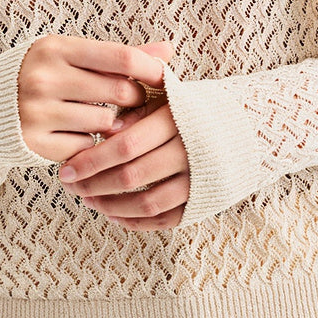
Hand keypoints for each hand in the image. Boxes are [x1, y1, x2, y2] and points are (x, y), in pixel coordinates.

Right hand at [16, 34, 173, 164]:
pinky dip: (89, 144)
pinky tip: (78, 135)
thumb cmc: (42, 74)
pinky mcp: (34, 142)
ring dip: (113, 124)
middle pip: (120, 92)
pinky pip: (85, 147)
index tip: (164, 78)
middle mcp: (45, 77)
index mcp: (57, 48)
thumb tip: (168, 49)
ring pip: (106, 123)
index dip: (151, 69)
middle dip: (135, 99)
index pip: (121, 56)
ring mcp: (37, 111)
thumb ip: (119, 56)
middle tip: (133, 102)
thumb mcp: (72, 55)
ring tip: (104, 118)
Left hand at [57, 63, 190, 229]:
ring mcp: (199, 179)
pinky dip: (136, 221)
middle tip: (70, 185)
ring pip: (146, 203)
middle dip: (94, 184)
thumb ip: (137, 108)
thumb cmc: (197, 109)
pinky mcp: (204, 200)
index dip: (92, 160)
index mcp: (178, 119)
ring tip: (89, 199)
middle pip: (132, 176)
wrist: (251, 126)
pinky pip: (165, 218)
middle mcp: (191, 151)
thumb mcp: (170, 97)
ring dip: (111, 205)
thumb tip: (103, 132)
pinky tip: (114, 214)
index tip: (66, 168)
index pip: (126, 145)